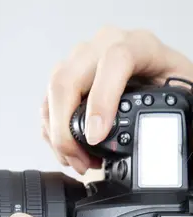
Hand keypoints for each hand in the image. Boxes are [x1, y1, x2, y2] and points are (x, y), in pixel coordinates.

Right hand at [41, 27, 192, 173]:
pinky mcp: (67, 79)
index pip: (113, 61)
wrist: (158, 79)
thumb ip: (171, 112)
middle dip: (65, 130)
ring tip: (78, 162)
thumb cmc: (169, 85)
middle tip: (80, 161)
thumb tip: (159, 140)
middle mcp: (103, 47)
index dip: (101, 101)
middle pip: (67, 80)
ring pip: (52, 93)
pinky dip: (51, 133)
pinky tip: (68, 151)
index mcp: (138, 45)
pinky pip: (47, 105)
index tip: (96, 138)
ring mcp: (81, 61)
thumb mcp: (181, 95)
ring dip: (57, 136)